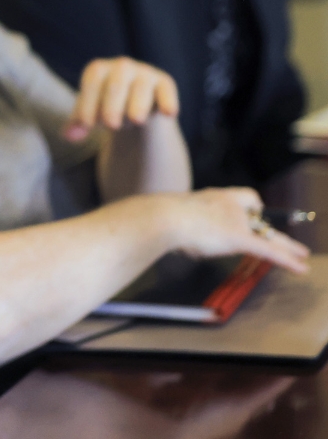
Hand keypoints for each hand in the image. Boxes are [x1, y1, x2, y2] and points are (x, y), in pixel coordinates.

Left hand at [65, 57, 178, 141]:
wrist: (136, 107)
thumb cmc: (106, 107)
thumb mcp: (90, 113)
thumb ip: (79, 124)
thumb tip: (68, 137)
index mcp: (99, 69)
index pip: (93, 80)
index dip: (88, 101)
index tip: (87, 125)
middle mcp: (121, 66)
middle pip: (116, 82)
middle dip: (112, 105)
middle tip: (111, 125)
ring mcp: (144, 73)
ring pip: (141, 88)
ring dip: (137, 105)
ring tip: (135, 121)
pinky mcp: (164, 84)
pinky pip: (166, 90)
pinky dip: (168, 101)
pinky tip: (168, 113)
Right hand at [163, 187, 309, 273]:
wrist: (164, 217)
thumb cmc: (163, 217)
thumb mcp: (174, 215)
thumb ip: (182, 223)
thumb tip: (173, 235)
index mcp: (214, 198)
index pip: (245, 197)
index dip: (252, 208)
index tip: (256, 214)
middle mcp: (229, 205)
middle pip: (260, 217)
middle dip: (272, 229)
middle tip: (287, 238)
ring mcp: (236, 221)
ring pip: (268, 234)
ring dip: (287, 245)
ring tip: (302, 254)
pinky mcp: (239, 238)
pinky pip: (268, 251)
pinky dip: (286, 260)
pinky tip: (301, 267)